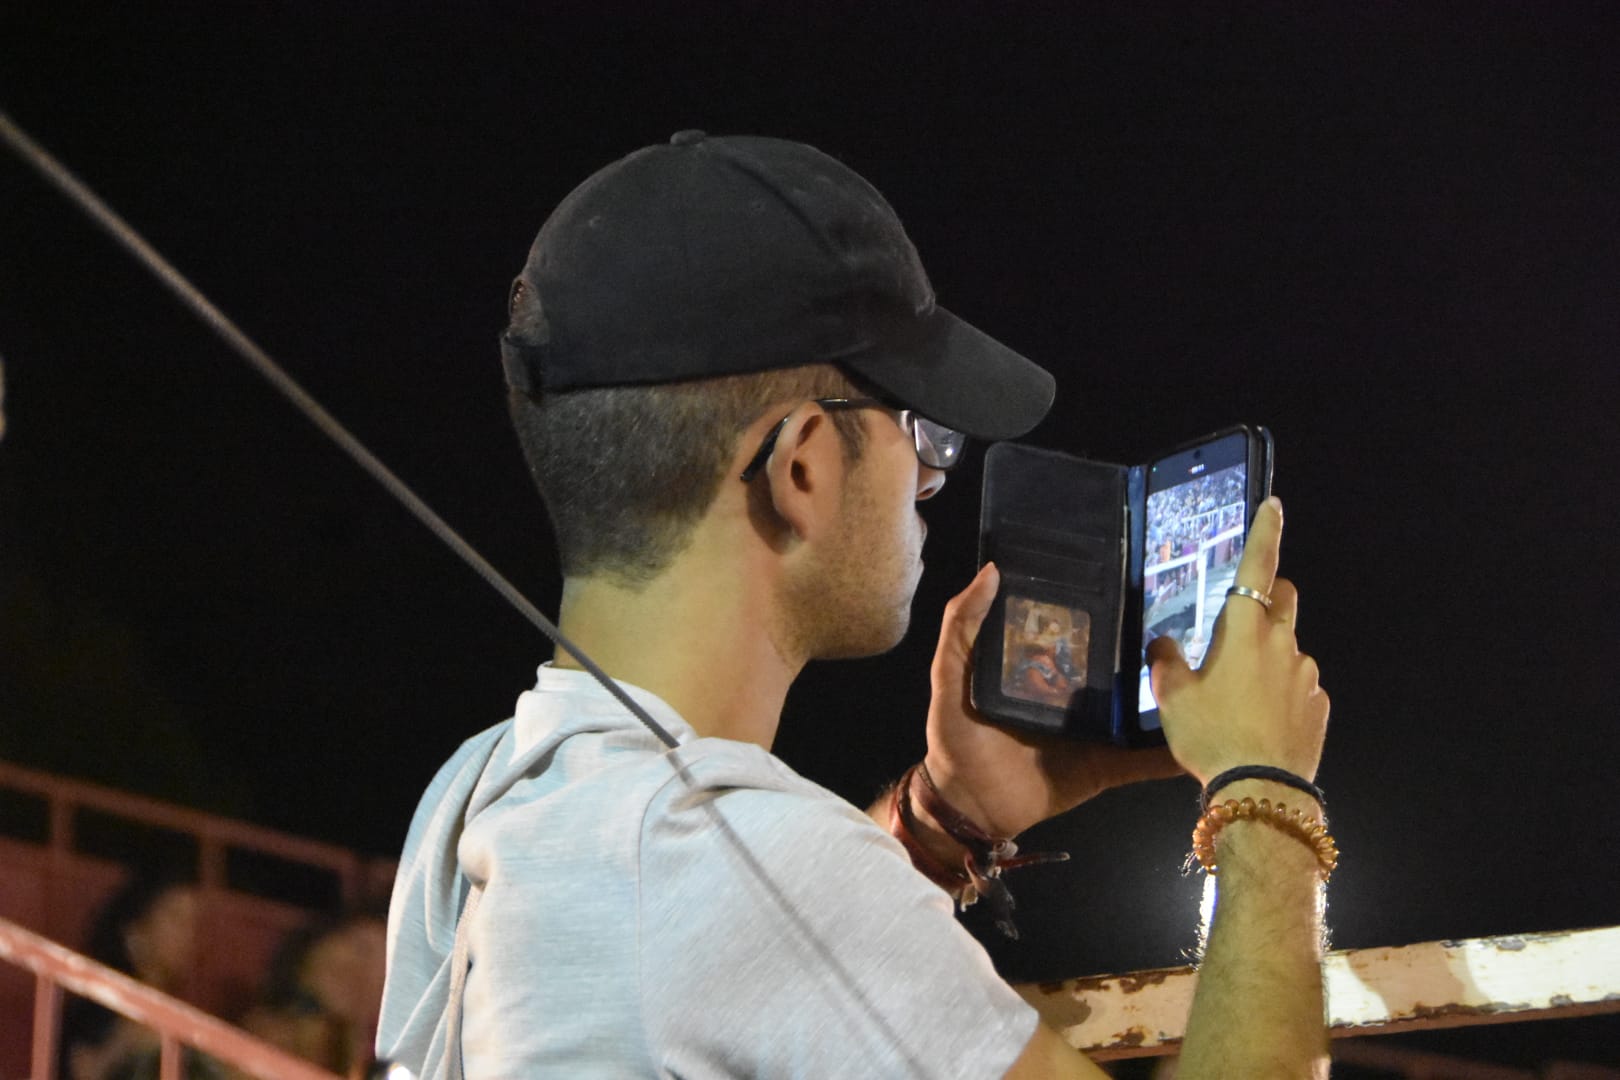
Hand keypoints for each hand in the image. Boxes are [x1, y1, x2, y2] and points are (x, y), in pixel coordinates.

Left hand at [922, 562, 1183, 837]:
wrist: (968, 804)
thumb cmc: (956, 736)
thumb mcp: (949, 674)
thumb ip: (961, 625)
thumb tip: (991, 570)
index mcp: (1043, 667)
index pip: (1078, 630)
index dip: (1100, 606)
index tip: (1133, 577)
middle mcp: (1075, 694)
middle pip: (1118, 666)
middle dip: (1148, 647)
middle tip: (1188, 621)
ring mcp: (1095, 731)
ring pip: (1141, 709)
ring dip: (1172, 696)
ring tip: (1207, 672)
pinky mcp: (1105, 767)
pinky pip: (1143, 761)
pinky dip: (1172, 755)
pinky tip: (1200, 741)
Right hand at [1148, 497, 1328, 784]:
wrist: (1261, 790)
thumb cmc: (1211, 735)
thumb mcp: (1172, 699)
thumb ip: (1166, 662)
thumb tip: (1164, 643)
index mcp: (1244, 631)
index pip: (1257, 567)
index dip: (1265, 533)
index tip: (1275, 505)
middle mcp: (1283, 643)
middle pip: (1283, 599)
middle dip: (1268, 595)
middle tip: (1240, 618)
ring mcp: (1307, 675)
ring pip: (1289, 647)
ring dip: (1269, 655)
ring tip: (1240, 694)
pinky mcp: (1319, 705)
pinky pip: (1299, 685)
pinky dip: (1282, 691)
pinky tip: (1260, 721)